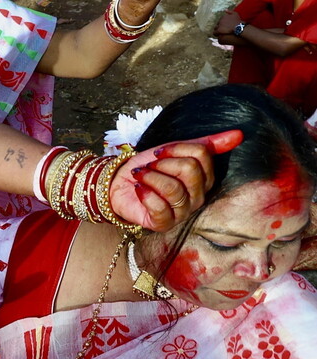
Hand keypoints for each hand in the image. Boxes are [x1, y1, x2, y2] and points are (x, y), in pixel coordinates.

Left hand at [108, 130, 242, 231]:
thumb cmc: (150, 168)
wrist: (120, 183)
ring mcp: (183, 213)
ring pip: (173, 188)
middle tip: (149, 166)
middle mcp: (198, 197)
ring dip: (150, 177)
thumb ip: (206, 144)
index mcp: (204, 179)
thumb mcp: (174, 151)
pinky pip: (160, 207)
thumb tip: (239, 134)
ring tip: (141, 176)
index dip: (176, 149)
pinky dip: (145, 194)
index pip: (201, 154)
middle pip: (189, 170)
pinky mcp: (164, 224)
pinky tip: (138, 189)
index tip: (159, 153)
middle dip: (163, 164)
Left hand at [213, 10, 241, 34]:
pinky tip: (219, 35)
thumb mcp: (235, 14)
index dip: (223, 24)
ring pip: (215, 28)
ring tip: (221, 33)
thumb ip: (230, 11)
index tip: (225, 27)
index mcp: (223, 16)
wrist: (239, 28)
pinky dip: (216, 34)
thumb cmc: (238, 21)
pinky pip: (214, 33)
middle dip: (220, 27)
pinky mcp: (219, 30)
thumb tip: (225, 10)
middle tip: (223, 30)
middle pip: (217, 24)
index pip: (220, 20)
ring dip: (217, 30)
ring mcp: (219, 25)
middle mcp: (220, 20)